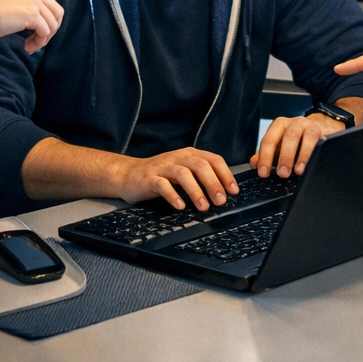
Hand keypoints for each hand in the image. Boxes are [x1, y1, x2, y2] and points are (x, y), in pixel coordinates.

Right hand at [0, 0, 92, 53]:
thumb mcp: (11, 5)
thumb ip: (28, 9)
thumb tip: (41, 27)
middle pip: (58, 12)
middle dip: (52, 30)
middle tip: (37, 42)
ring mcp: (33, 1)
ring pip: (54, 24)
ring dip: (44, 39)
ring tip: (31, 45)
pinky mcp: (32, 14)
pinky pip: (46, 32)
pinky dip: (39, 43)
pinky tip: (27, 47)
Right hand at [114, 148, 239, 210]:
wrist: (129, 175)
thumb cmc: (160, 175)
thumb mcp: (183, 171)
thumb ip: (200, 177)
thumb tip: (223, 191)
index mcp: (189, 154)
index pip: (213, 159)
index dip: (225, 174)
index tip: (233, 190)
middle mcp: (177, 157)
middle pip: (200, 166)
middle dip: (213, 183)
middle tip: (221, 200)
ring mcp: (162, 166)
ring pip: (183, 174)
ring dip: (196, 191)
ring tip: (203, 207)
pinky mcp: (149, 178)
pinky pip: (162, 185)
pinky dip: (173, 195)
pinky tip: (180, 206)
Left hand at [251, 114, 344, 177]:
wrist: (321, 127)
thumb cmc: (297, 139)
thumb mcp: (280, 146)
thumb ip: (267, 154)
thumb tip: (254, 163)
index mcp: (280, 125)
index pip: (270, 139)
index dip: (265, 156)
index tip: (263, 173)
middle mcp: (295, 122)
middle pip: (289, 136)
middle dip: (285, 156)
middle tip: (282, 174)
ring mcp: (311, 126)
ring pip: (307, 136)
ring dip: (303, 154)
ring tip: (299, 171)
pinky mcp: (326, 131)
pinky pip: (323, 140)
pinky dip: (318, 151)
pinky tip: (315, 162)